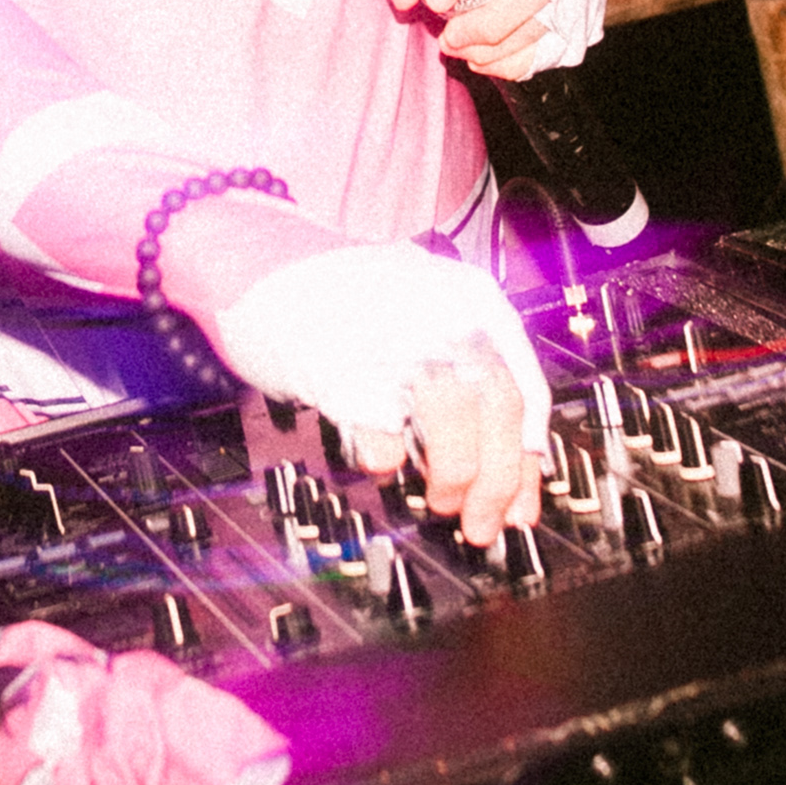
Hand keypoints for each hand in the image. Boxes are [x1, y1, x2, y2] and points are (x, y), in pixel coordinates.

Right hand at [206, 241, 551, 545]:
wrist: (259, 259)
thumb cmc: (343, 295)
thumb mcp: (425, 311)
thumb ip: (468, 370)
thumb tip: (509, 462)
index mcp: (473, 297)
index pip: (526, 391)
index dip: (526, 461)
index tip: (520, 507)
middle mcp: (443, 311)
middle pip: (498, 409)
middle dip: (498, 481)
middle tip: (483, 524)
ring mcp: (393, 335)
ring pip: (453, 422)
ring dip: (455, 476)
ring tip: (441, 502)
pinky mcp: (342, 363)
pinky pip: (380, 431)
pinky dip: (387, 457)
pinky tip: (382, 459)